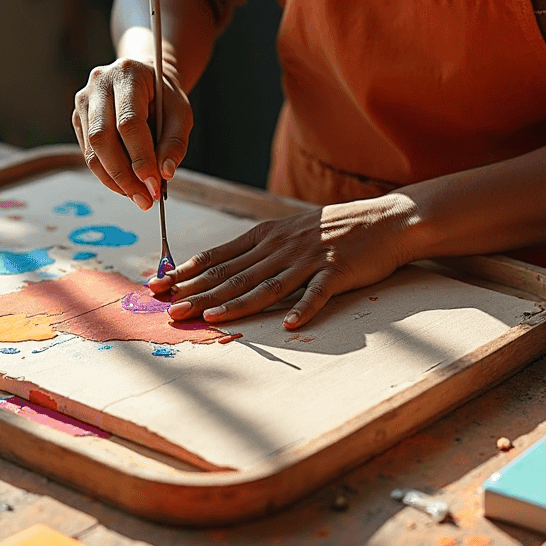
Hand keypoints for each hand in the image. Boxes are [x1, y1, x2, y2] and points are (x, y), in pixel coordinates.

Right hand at [72, 57, 192, 210]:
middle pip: (102, 138)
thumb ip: (175, 143)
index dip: (141, 157)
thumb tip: (164, 174)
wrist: (145, 80)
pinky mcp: (78, 119)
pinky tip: (126, 185)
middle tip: (144, 199)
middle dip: (124, 175)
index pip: (129, 122)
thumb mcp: (180, 113)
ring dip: (115, 180)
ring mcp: (84, 101)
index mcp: (127, 75)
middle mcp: (99, 84)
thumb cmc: (164, 97)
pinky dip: (108, 175)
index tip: (154, 185)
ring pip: (92, 150)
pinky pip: (89, 154)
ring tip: (137, 197)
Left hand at [148, 195, 421, 328]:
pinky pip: (317, 294)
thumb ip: (257, 248)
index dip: (187, 272)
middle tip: (170, 310)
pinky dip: (303, 309)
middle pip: (234, 274)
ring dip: (236, 303)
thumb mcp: (288, 231)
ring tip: (210, 318)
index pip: (218, 256)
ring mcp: (308, 259)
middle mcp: (281, 246)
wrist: (386, 219)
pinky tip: (288, 325)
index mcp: (266, 236)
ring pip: (266, 285)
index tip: (159, 285)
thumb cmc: (333, 229)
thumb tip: (219, 266)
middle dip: (198, 293)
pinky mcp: (336, 273)